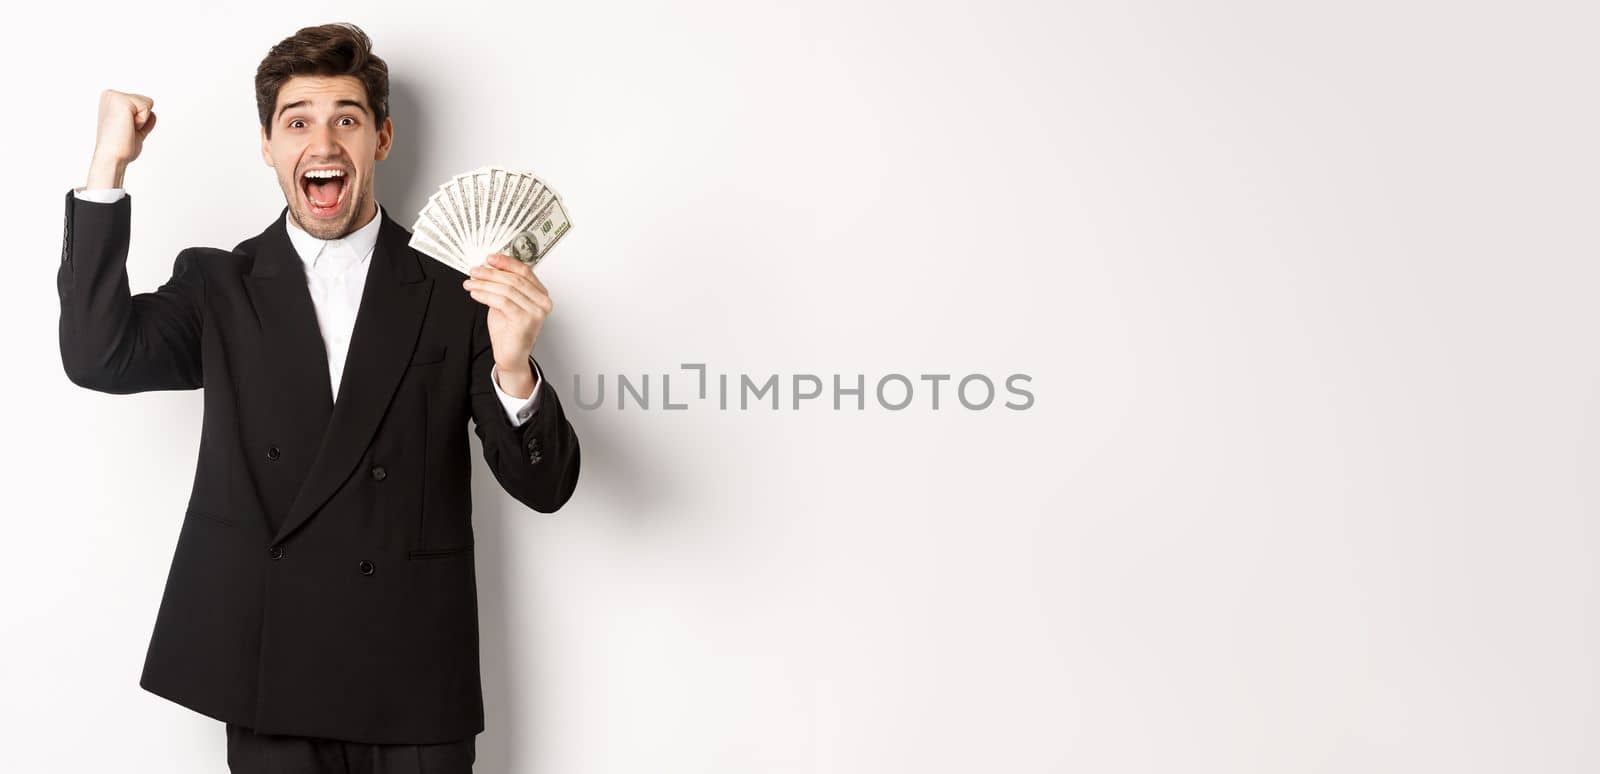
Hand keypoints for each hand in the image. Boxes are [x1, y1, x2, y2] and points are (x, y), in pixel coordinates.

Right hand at [87, 89, 156, 187]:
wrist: (112, 157)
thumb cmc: (120, 147)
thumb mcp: (134, 130)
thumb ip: (142, 121)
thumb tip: (153, 114)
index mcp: (110, 99)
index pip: (141, 102)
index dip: (140, 120)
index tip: (125, 129)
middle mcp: (110, 95)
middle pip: (146, 101)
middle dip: (142, 119)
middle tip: (126, 130)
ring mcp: (115, 96)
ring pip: (148, 103)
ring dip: (142, 120)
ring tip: (126, 128)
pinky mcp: (122, 100)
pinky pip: (147, 106)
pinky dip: (142, 120)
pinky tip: (128, 126)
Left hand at [462, 252, 552, 374]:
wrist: (510, 355)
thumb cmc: (509, 330)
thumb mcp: (505, 301)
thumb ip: (502, 285)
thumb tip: (488, 267)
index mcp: (540, 294)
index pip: (524, 271)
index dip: (506, 262)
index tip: (489, 259)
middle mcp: (542, 302)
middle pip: (514, 279)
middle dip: (491, 273)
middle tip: (475, 271)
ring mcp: (536, 312)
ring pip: (507, 289)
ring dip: (485, 284)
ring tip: (471, 283)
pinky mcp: (526, 320)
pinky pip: (503, 302)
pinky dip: (486, 295)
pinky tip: (476, 293)